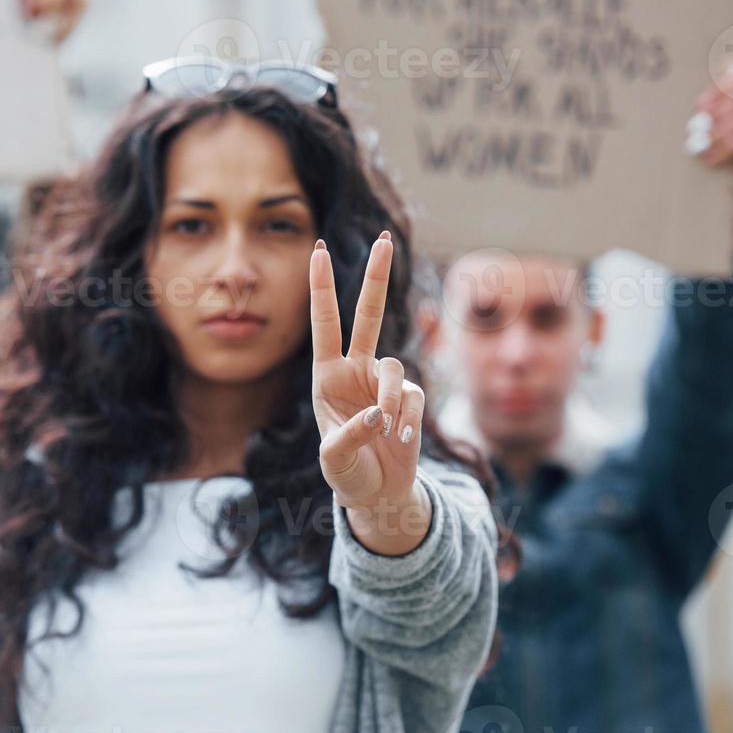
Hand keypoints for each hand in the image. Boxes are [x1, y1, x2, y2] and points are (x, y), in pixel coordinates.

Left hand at [309, 232, 430, 554]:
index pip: (325, 325)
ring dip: (392, 400)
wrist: (377, 493)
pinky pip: (413, 399)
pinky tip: (400, 441)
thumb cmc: (346, 471)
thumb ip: (349, 435)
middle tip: (384, 239)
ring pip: (395, 370)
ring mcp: (385, 383)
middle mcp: (356, 371)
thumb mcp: (334, 458)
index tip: (318, 251)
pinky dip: (407, 420)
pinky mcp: (411, 400)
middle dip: (377, 277)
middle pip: (369, 315)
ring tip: (388, 430)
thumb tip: (376, 412)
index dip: (322, 288)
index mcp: (327, 376)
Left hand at [691, 63, 732, 230]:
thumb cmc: (719, 143)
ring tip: (696, 147)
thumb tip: (726, 62)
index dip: (722, 86)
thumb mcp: (715, 118)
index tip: (701, 104)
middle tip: (693, 128)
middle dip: (711, 113)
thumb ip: (716, 96)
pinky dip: (717, 150)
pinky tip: (707, 159)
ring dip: (710, 135)